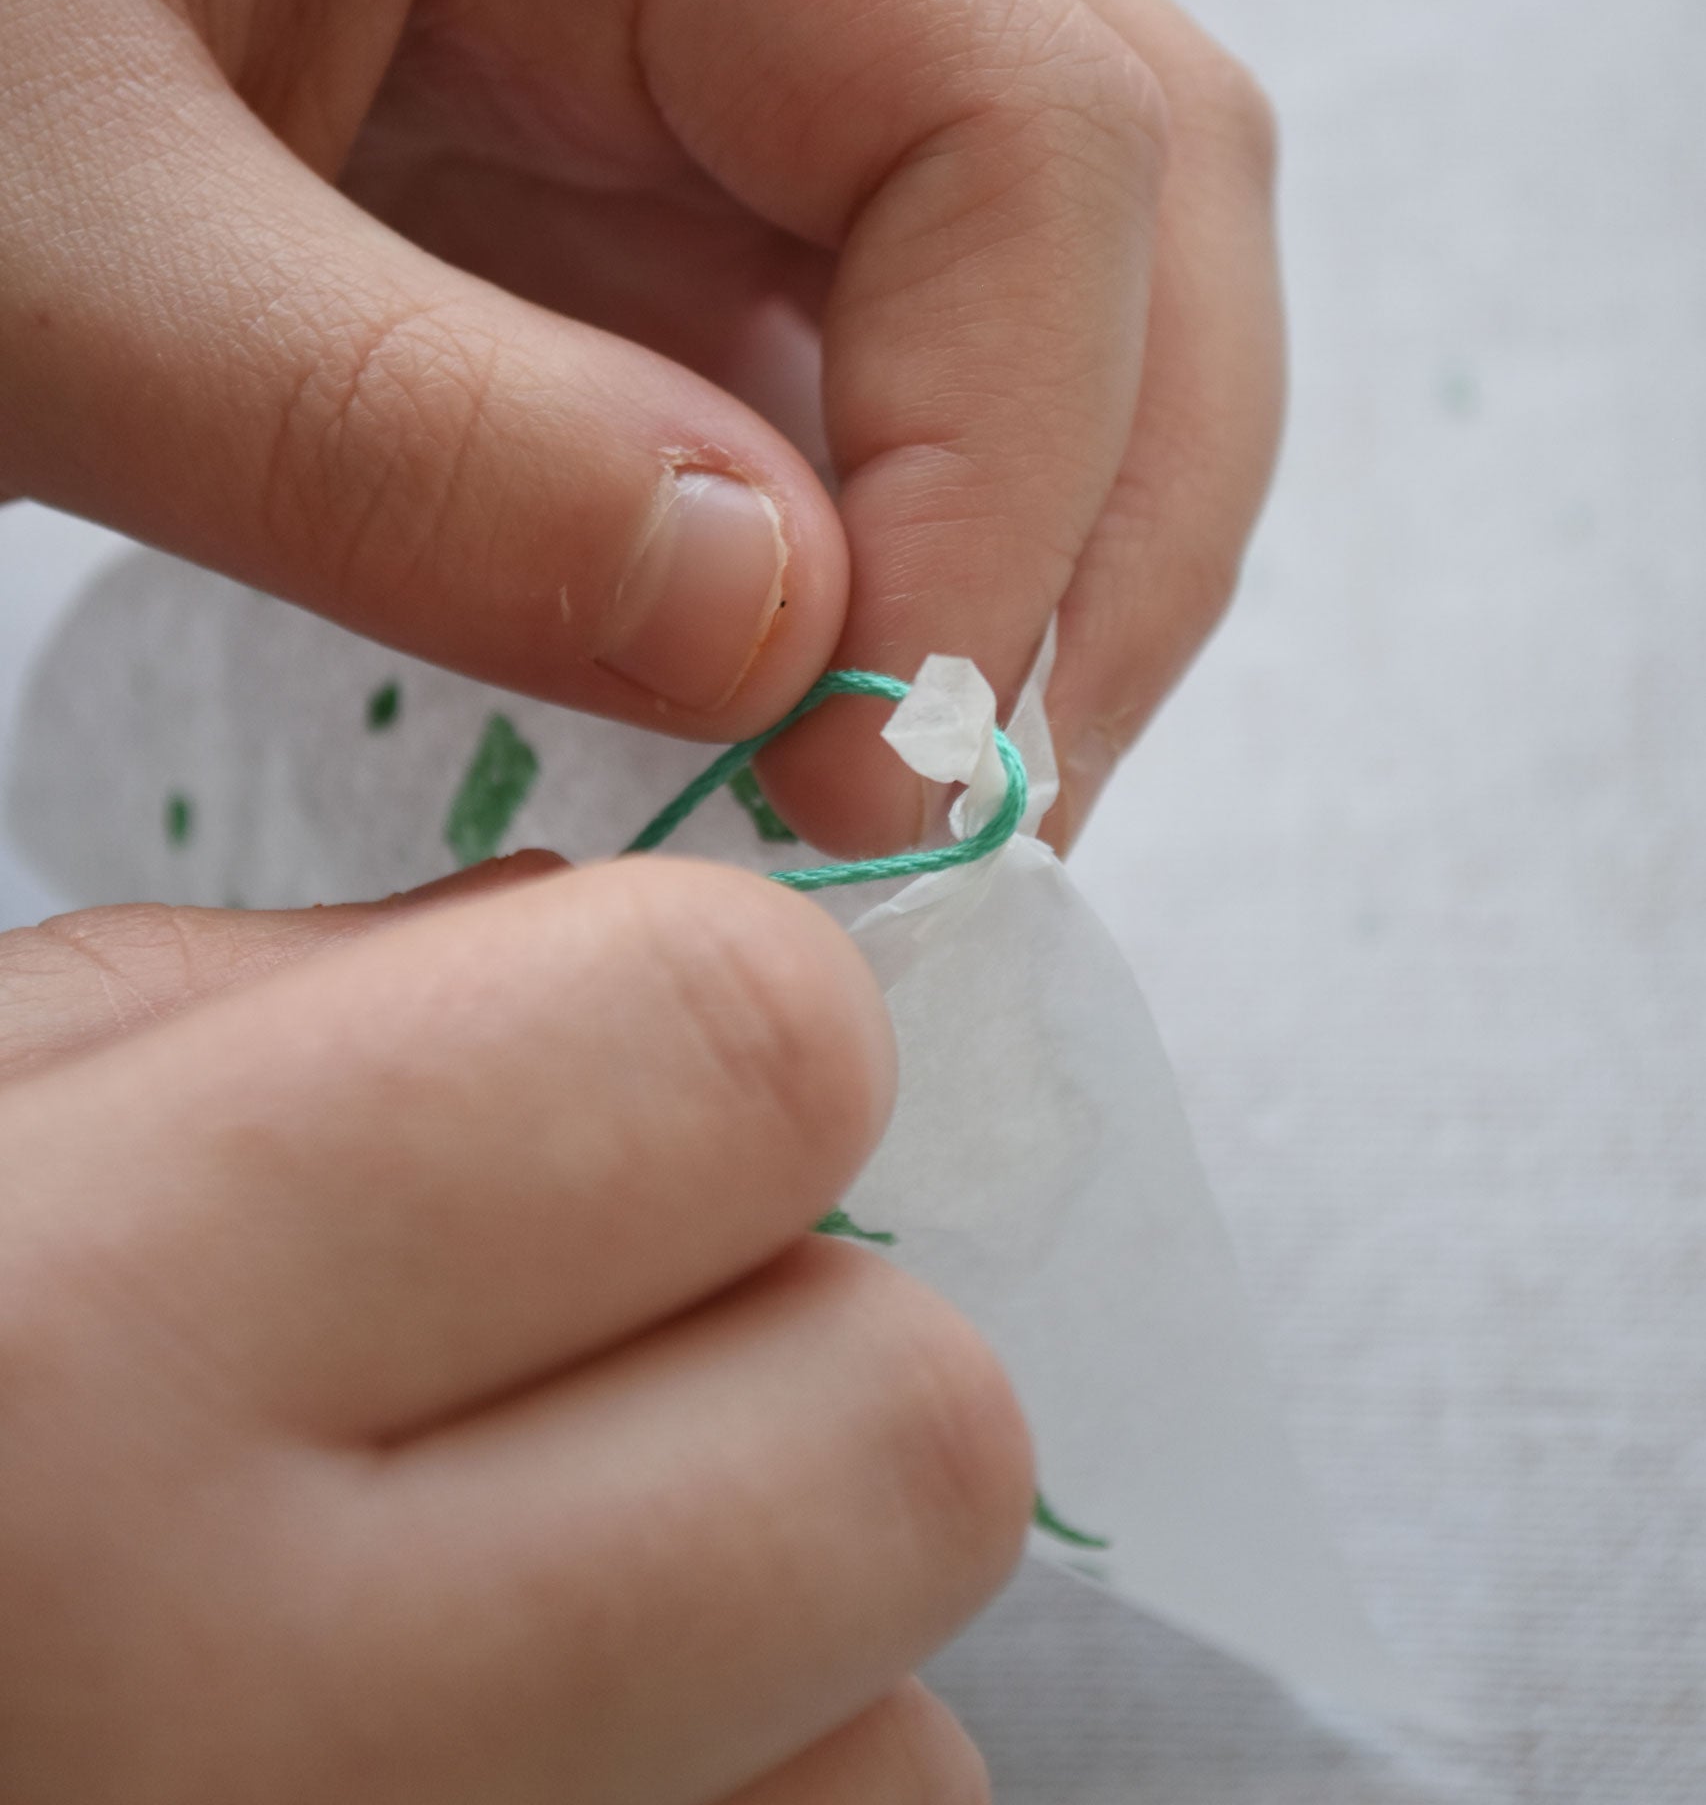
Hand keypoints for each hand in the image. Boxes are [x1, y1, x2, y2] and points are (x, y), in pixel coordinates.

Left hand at [0, 0, 1280, 853]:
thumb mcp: (44, 239)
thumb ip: (383, 434)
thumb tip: (777, 636)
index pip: (1011, 105)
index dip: (1017, 455)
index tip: (879, 758)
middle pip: (1128, 182)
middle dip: (1104, 527)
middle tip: (976, 813)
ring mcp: (719, 65)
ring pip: (1054, 290)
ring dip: (1040, 564)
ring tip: (915, 795)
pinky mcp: (668, 198)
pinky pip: (883, 371)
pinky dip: (909, 563)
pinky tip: (822, 706)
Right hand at [0, 854, 1030, 1801]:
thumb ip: (292, 1009)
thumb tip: (623, 959)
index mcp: (60, 1347)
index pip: (744, 1054)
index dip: (738, 1028)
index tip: (634, 1072)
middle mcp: (236, 1730)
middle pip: (912, 1438)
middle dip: (816, 1355)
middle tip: (610, 1362)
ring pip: (906, 1762)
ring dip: (788, 1645)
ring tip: (536, 1615)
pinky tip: (524, 1765)